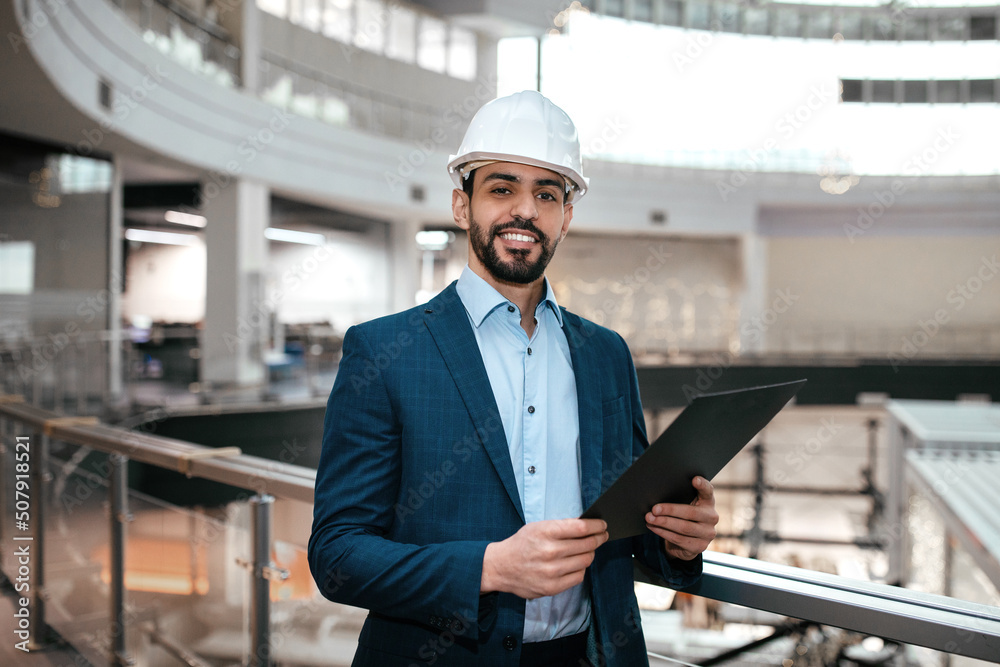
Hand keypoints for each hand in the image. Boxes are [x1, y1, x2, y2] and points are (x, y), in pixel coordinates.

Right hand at [481, 519, 607, 598]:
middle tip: (602, 536)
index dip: (597, 525)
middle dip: (598, 538)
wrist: (501, 567)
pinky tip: (576, 563)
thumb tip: (587, 526)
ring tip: (588, 549)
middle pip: (587, 544)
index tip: (603, 525)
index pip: (581, 528)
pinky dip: (581, 568)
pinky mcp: (552, 587)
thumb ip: (561, 526)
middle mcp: (550, 552)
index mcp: (546, 532)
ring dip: (590, 553)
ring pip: (586, 560)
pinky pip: (579, 576)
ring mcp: (552, 571)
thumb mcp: (538, 527)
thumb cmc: (522, 544)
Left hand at [645, 476, 717, 560]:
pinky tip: (653, 527)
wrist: (687, 541)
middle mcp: (711, 517)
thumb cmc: (683, 516)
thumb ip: (678, 497)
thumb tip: (656, 493)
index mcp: (708, 502)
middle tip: (654, 509)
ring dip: (663, 523)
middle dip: (670, 510)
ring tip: (649, 518)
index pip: (708, 491)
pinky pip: (679, 539)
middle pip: (690, 513)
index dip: (703, 485)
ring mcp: (708, 533)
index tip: (694, 479)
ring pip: (683, 528)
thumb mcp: (684, 504)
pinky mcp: (700, 546)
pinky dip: (663, 532)